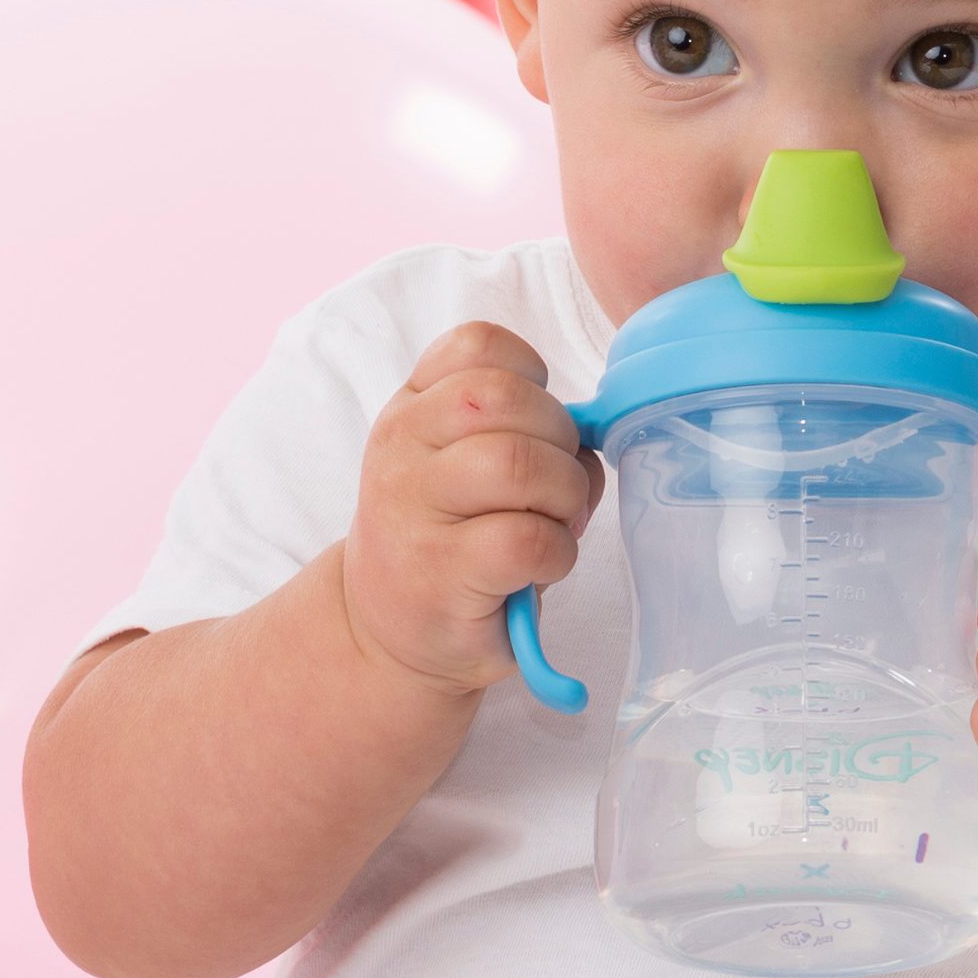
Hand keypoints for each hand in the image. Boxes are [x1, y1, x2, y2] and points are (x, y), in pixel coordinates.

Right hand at [341, 322, 603, 702]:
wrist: (386, 631)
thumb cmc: (452, 542)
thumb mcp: (470, 470)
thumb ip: (527, 434)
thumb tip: (591, 442)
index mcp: (411, 409)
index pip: (478, 346)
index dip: (533, 377)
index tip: (535, 424)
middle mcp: (400, 447)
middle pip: (505, 399)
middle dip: (560, 440)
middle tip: (558, 488)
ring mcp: (411, 509)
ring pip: (517, 462)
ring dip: (563, 496)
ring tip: (554, 525)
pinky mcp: (439, 572)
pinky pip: (526, 538)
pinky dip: (557, 551)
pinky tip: (542, 565)